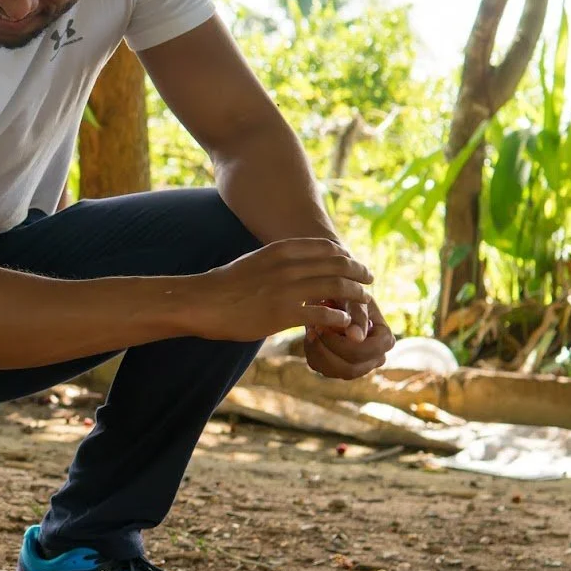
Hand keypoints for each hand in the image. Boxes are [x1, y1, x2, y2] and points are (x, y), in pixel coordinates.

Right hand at [189, 238, 373, 341]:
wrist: (201, 302)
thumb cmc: (225, 285)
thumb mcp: (255, 262)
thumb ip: (278, 262)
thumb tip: (295, 266)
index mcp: (281, 250)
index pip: (327, 248)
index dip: (346, 256)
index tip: (355, 264)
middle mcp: (289, 266)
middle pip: (338, 265)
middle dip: (359, 273)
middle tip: (369, 281)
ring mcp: (288, 289)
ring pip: (337, 287)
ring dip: (356, 295)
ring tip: (364, 301)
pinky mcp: (284, 313)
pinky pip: (324, 314)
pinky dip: (339, 318)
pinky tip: (343, 322)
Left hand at [305, 294, 395, 379]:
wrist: (335, 299)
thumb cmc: (348, 295)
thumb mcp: (354, 299)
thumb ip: (358, 315)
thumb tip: (356, 338)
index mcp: (385, 340)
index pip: (366, 352)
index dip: (342, 343)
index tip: (324, 325)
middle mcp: (376, 358)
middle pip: (351, 368)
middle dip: (327, 349)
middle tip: (314, 327)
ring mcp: (359, 366)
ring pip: (335, 372)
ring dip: (318, 351)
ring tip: (311, 330)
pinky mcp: (340, 368)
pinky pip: (322, 369)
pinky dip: (312, 353)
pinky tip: (311, 335)